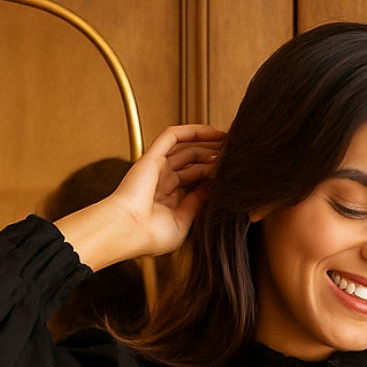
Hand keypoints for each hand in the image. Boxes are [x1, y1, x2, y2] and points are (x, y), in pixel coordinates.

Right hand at [56, 124, 225, 269]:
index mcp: (169, 202)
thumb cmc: (151, 236)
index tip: (235, 176)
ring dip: (210, 146)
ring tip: (232, 145)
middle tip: (238, 159)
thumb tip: (214, 189)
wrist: (128, 230)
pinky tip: (214, 131)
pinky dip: (193, 131)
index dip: (215, 178)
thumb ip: (198, 205)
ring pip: (188, 150)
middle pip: (194, 166)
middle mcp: (163, 183)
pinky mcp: (152, 156)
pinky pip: (173, 136)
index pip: (197, 184)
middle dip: (216, 161)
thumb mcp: (184, 223)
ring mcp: (157, 168)